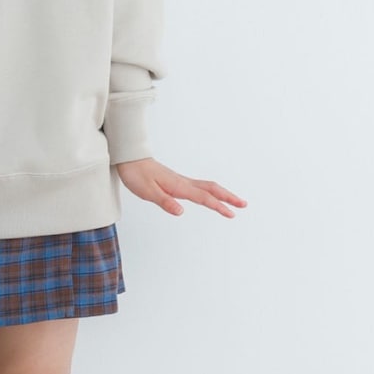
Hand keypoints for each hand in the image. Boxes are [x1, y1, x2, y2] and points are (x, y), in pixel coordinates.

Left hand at [115, 157, 246, 218]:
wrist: (129, 159)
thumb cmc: (136, 175)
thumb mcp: (147, 192)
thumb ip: (165, 202)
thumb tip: (181, 211)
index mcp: (178, 186)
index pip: (203, 197)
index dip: (218, 206)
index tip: (231, 214)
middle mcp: (183, 182)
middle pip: (211, 189)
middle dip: (228, 197)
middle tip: (244, 204)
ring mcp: (181, 181)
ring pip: (207, 187)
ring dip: (222, 194)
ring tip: (234, 201)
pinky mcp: (177, 181)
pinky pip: (199, 187)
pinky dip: (211, 191)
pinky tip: (211, 197)